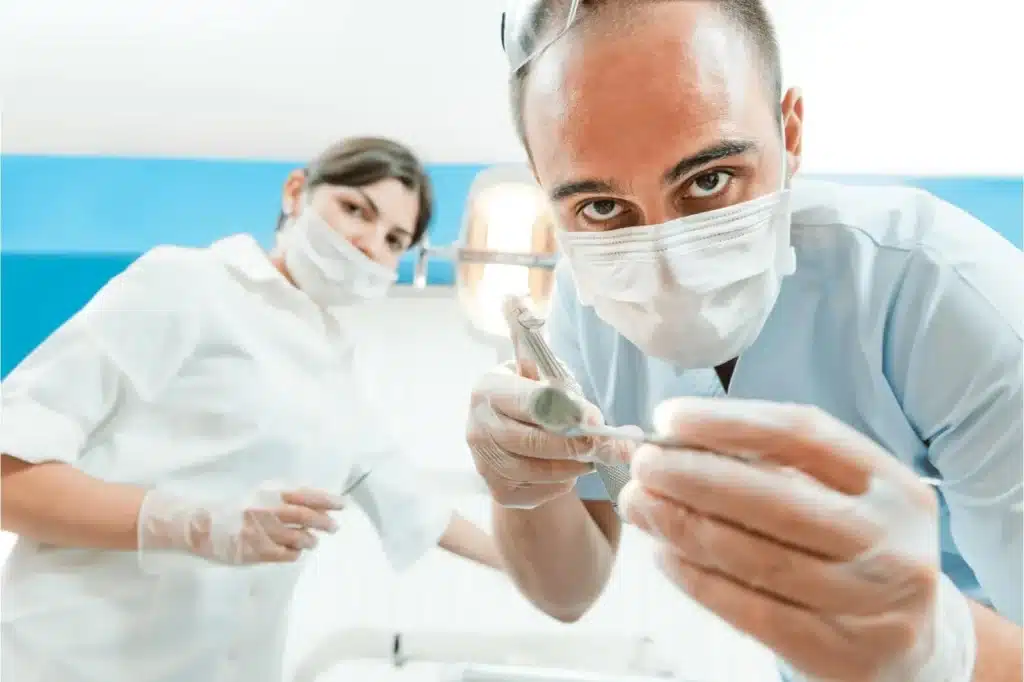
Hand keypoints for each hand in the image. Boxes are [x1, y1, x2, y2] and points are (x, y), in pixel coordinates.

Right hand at [138, 485, 344, 565]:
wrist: (202, 524)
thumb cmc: (236, 509)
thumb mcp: (260, 495)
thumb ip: (285, 498)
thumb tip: (318, 505)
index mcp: (269, 493)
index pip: (306, 495)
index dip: (327, 500)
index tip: (342, 505)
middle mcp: (267, 510)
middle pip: (306, 517)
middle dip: (325, 522)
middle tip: (334, 527)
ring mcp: (261, 532)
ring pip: (298, 538)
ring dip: (310, 540)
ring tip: (312, 541)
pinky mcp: (255, 551)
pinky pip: (285, 555)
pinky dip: (294, 553)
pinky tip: (293, 552)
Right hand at [466, 362, 631, 508]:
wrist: (514, 424)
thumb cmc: (535, 397)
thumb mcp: (547, 379)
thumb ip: (567, 394)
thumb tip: (594, 421)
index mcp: (489, 389)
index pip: (530, 402)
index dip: (566, 411)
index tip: (595, 419)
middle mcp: (478, 426)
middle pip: (529, 441)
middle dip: (570, 445)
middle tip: (598, 445)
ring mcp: (483, 461)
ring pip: (531, 471)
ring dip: (568, 467)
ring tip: (589, 459)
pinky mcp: (497, 489)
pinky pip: (533, 492)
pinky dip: (558, 484)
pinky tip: (568, 471)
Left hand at [620, 397, 947, 681]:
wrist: (914, 644)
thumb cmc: (854, 551)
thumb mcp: (838, 497)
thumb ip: (770, 467)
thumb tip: (674, 442)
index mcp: (892, 484)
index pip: (803, 436)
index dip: (729, 423)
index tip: (670, 417)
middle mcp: (892, 541)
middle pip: (776, 498)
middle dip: (694, 476)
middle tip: (644, 464)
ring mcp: (873, 603)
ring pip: (757, 558)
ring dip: (683, 527)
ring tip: (641, 505)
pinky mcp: (843, 655)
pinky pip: (753, 612)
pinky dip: (699, 580)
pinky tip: (666, 555)